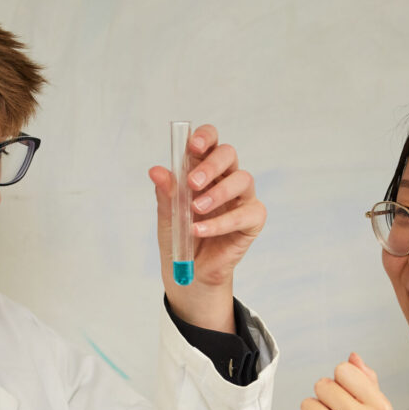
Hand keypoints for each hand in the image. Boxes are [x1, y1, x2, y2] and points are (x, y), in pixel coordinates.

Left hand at [149, 124, 264, 332]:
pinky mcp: (253, 219)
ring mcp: (242, 197)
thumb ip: (166, 193)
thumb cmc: (180, 236)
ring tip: (195, 210)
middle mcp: (226, 177)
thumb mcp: (167, 215)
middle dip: (211, 165)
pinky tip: (200, 231)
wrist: (190, 272)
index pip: (210, 141)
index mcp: (203, 168)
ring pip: (242, 179)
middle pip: (228, 154)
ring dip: (218, 193)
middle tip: (192, 183)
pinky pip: (244, 214)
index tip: (192, 146)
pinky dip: (221, 223)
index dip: (205, 137)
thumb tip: (156, 171)